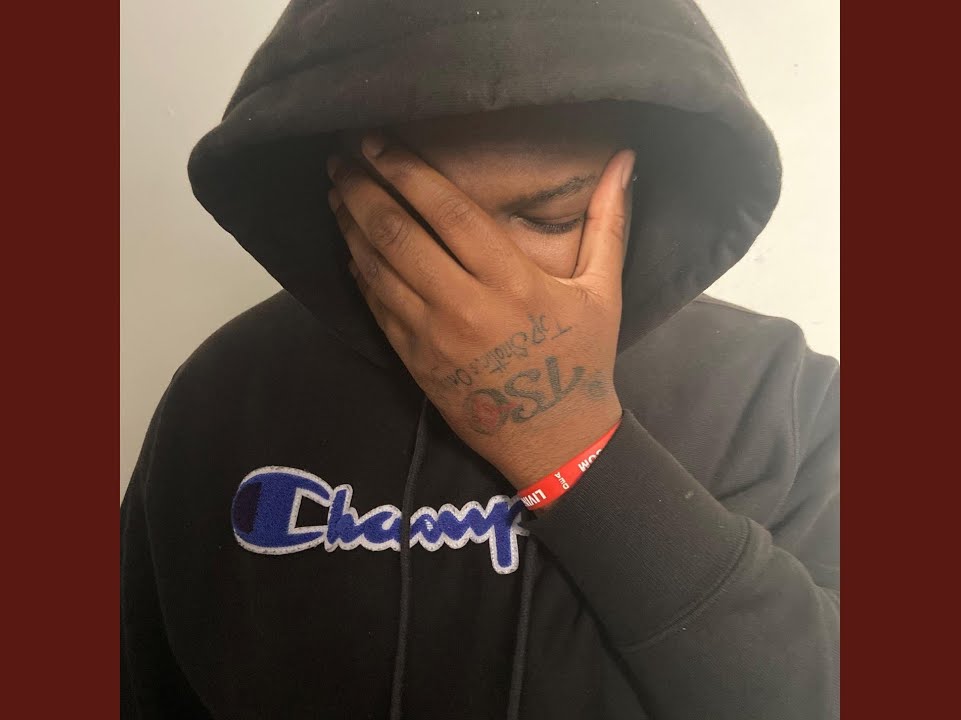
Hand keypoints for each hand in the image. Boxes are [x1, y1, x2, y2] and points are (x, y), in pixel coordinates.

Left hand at [327, 133, 633, 488]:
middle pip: (399, 234)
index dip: (408, 172)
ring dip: (351, 224)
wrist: (554, 440)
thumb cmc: (581, 359)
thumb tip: (624, 159)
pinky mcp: (414, 360)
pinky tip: (349, 242)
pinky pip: (376, 305)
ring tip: (337, 189)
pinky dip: (358, 270)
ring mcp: (433, 335)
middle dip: (364, 189)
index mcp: (512, 282)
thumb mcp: (603, 290)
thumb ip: (608, 221)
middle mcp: (466, 306)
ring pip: (377, 268)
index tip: (379, 141)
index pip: (449, 213)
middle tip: (342, 156)